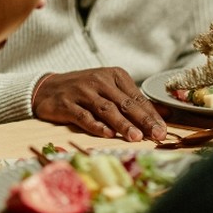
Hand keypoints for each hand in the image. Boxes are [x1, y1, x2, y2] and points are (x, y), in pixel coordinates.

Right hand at [32, 68, 165, 141]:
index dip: (151, 115)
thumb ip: (134, 102)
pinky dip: (96, 126)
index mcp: (113, 75)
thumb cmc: (84, 91)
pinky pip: (84, 116)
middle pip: (125, 103)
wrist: (47, 88)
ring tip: (136, 137)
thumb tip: (165, 115)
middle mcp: (98, 81)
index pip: (137, 97)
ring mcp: (81, 92)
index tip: (163, 130)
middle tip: (156, 135)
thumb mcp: (109, 90)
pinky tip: (107, 134)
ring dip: (122, 124)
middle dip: (143, 120)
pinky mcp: (66, 104)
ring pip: (106, 109)